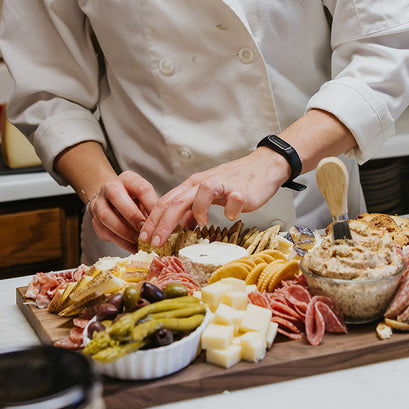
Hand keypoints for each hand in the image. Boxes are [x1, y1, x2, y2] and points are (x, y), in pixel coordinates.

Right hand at [88, 170, 158, 252]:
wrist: (112, 202)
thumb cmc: (135, 201)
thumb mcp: (146, 199)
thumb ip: (154, 208)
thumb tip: (168, 224)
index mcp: (127, 179)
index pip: (141, 188)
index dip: (152, 205)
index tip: (161, 219)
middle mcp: (109, 187)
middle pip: (116, 196)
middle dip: (133, 215)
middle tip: (145, 229)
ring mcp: (98, 204)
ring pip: (107, 216)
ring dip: (126, 231)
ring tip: (140, 241)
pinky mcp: (95, 221)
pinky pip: (106, 232)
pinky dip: (122, 242)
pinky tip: (134, 247)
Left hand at [140, 150, 288, 247]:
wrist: (264, 166)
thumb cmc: (236, 182)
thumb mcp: (210, 194)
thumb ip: (194, 207)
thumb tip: (183, 225)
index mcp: (193, 185)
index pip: (166, 201)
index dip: (153, 220)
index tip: (145, 237)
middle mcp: (204, 183)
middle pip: (177, 200)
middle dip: (163, 223)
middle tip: (156, 242)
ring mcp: (223, 185)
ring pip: (201, 193)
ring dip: (197, 211)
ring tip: (201, 224)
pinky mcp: (241, 190)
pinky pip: (233, 200)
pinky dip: (230, 210)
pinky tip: (232, 216)